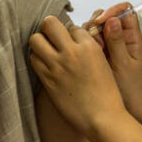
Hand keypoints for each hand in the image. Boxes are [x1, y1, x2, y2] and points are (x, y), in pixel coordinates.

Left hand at [29, 17, 128, 136]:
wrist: (102, 118)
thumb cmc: (107, 94)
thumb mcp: (103, 64)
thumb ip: (89, 50)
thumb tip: (76, 40)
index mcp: (89, 47)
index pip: (72, 26)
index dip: (71, 34)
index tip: (71, 42)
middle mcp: (72, 52)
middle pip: (49, 23)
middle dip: (50, 29)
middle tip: (53, 39)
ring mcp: (57, 66)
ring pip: (35, 39)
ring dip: (40, 44)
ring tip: (47, 52)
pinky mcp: (47, 80)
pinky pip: (33, 60)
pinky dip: (37, 59)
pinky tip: (45, 65)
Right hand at [89, 6, 141, 119]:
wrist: (129, 107)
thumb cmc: (131, 88)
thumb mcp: (124, 65)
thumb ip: (117, 42)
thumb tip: (112, 20)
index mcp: (132, 36)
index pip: (124, 10)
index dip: (112, 10)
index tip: (100, 21)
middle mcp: (119, 37)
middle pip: (105, 16)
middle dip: (95, 23)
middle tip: (92, 41)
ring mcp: (107, 45)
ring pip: (93, 28)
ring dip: (87, 35)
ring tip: (89, 52)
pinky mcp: (96, 54)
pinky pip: (87, 42)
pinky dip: (82, 44)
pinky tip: (81, 56)